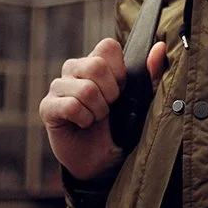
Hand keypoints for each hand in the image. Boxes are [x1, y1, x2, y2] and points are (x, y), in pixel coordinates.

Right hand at [40, 37, 167, 180]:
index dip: (120, 70)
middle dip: (110, 93)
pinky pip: (70, 106)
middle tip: (109, 107)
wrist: (102, 161)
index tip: (121, 89)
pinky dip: (84, 119)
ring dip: (98, 111)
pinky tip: (83, 124)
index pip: (108, 46)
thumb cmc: (120, 126)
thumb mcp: (141, 101)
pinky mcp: (47, 106)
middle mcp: (74, 68)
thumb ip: (152, 75)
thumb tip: (160, 48)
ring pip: (85, 89)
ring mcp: (58, 86)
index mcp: (96, 60)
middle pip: (96, 65)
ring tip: (96, 118)